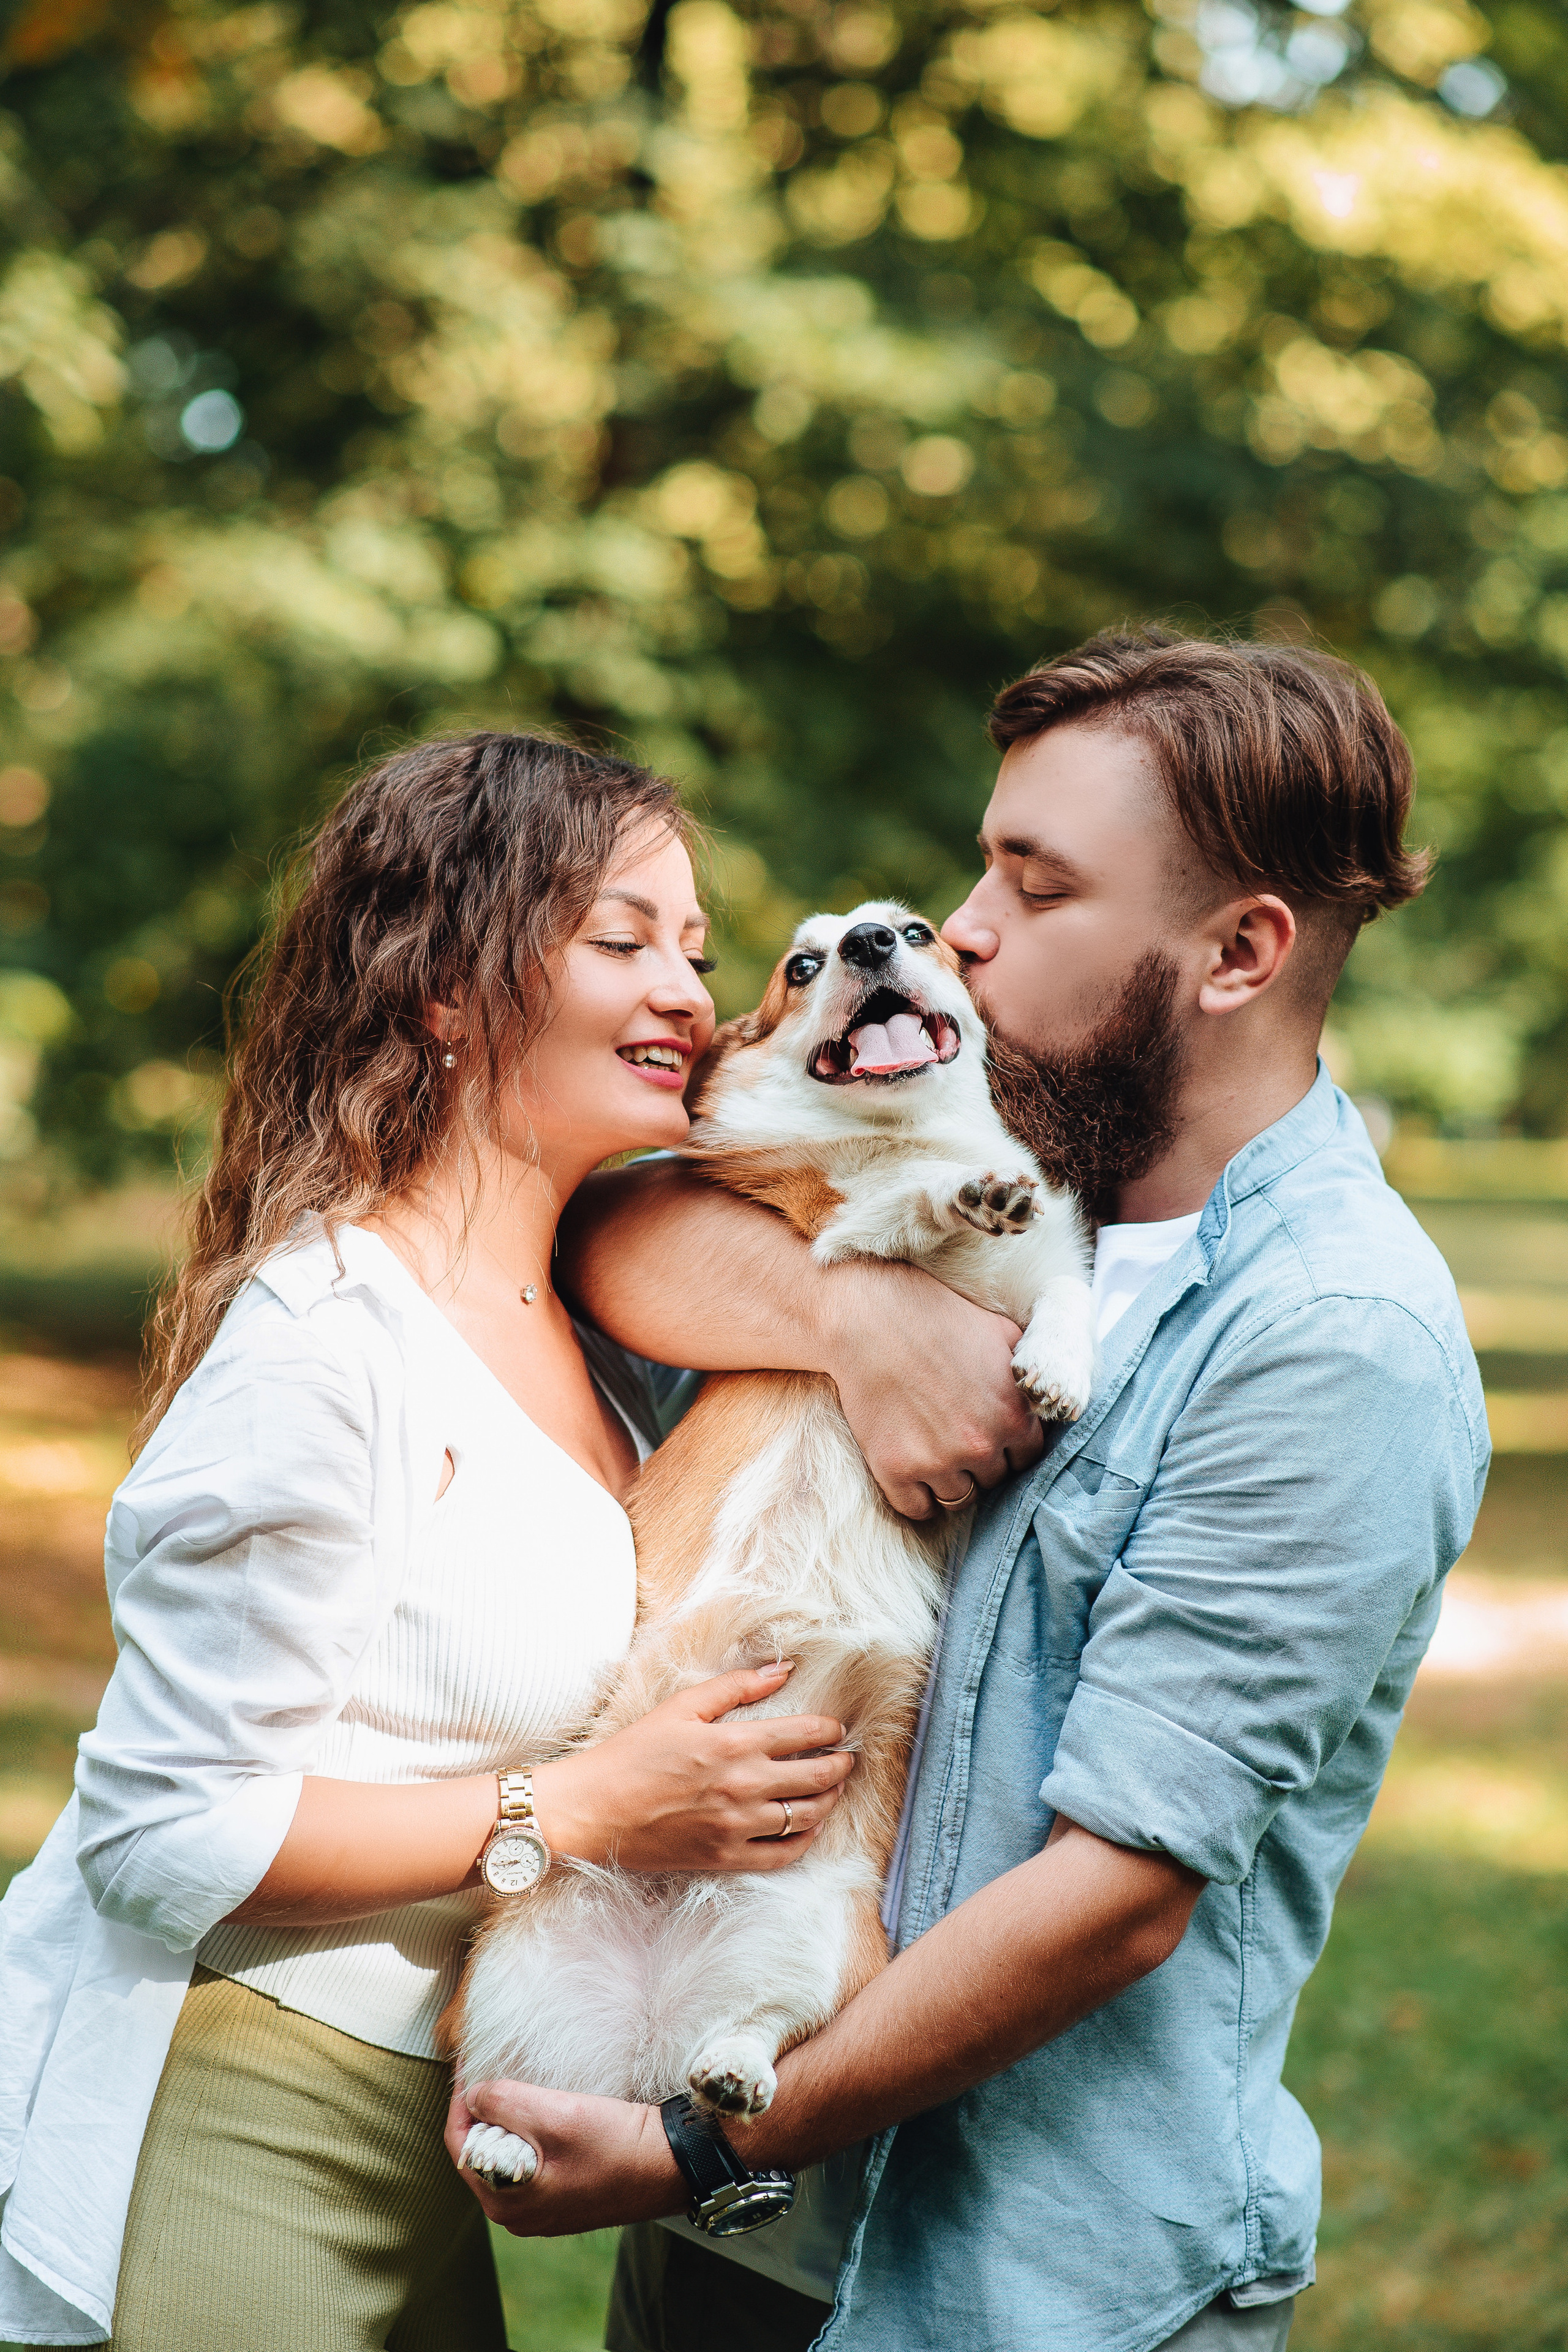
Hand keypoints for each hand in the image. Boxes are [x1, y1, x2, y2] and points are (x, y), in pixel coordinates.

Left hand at [445, 2078, 681, 2237]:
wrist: (672, 2167)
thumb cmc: (614, 2146)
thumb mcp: (553, 2115)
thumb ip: (502, 2102)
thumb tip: (472, 2094)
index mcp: (505, 2202)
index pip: (460, 2144)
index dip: (459, 2098)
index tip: (468, 2059)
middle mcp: (517, 2213)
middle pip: (480, 2151)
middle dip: (483, 2108)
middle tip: (491, 2066)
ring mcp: (541, 2208)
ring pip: (505, 2154)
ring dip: (507, 2118)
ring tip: (515, 2080)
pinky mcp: (564, 2196)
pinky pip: (529, 2161)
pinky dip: (528, 2131)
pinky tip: (543, 2108)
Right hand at [530, 1662, 853, 1871]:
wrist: (594, 1809)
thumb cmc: (633, 1753)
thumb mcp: (681, 1707)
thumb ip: (736, 1687)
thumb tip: (782, 1669)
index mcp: (734, 1744)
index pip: (803, 1734)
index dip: (828, 1730)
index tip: (836, 1728)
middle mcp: (744, 1786)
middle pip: (814, 1777)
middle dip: (839, 1766)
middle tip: (845, 1758)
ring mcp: (737, 1827)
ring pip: (805, 1817)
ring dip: (828, 1801)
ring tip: (833, 1790)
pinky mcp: (725, 1858)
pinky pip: (782, 1856)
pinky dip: (805, 1841)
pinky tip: (809, 1828)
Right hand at [821, 1262, 1045, 1518]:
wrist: (872, 1318)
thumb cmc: (940, 1318)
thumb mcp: (1004, 1333)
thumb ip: (1032, 1371)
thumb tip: (1051, 1392)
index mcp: (1013, 1416)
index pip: (1026, 1459)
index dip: (1009, 1447)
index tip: (991, 1434)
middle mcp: (980, 1445)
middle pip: (993, 1480)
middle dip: (980, 1462)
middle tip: (956, 1436)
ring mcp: (936, 1461)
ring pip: (958, 1499)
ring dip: (951, 1481)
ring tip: (935, 1453)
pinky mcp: (895, 1469)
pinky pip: (917, 1508)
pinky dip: (917, 1497)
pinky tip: (913, 1473)